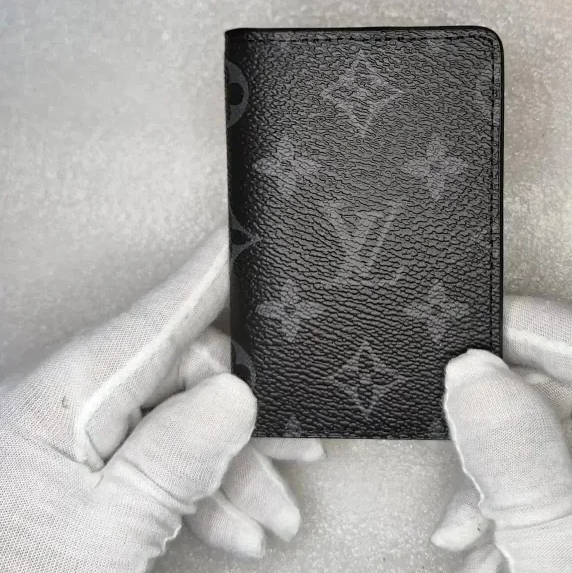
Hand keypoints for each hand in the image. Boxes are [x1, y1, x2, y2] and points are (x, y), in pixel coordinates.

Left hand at [0, 229, 322, 572]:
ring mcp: (79, 432)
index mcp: (76, 390)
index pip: (168, 311)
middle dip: (251, 418)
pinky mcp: (83, 465)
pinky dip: (202, 488)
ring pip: (183, 419)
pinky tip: (231, 523)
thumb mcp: (109, 529)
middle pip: (190, 374)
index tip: (252, 240)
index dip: (219, 274)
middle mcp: (76, 396)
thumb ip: (179, 454)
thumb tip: (237, 394)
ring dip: (235, 466)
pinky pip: (159, 454)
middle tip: (297, 450)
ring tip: (270, 513)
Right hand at [433, 296, 571, 572]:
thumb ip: (511, 449)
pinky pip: (568, 485)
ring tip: (469, 518)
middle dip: (508, 417)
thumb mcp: (555, 550)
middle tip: (459, 431)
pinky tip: (485, 538)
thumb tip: (474, 371)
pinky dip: (516, 503)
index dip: (540, 328)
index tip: (478, 329)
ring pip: (567, 442)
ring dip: (502, 471)